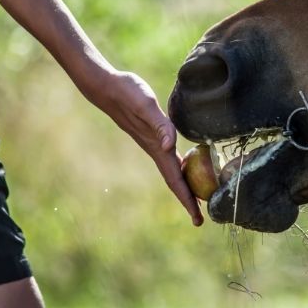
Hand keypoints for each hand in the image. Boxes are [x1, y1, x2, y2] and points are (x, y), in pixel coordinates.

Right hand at [93, 70, 203, 225]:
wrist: (107, 86)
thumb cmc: (127, 93)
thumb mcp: (145, 105)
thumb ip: (160, 125)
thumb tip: (170, 147)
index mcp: (157, 147)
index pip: (175, 180)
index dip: (187, 199)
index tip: (197, 219)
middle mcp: (156, 149)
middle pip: (175, 181)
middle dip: (187, 201)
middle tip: (200, 220)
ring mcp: (153, 143)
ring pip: (172, 171)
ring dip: (184, 187)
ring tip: (197, 199)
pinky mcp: (152, 134)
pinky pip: (170, 157)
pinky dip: (181, 168)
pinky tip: (186, 166)